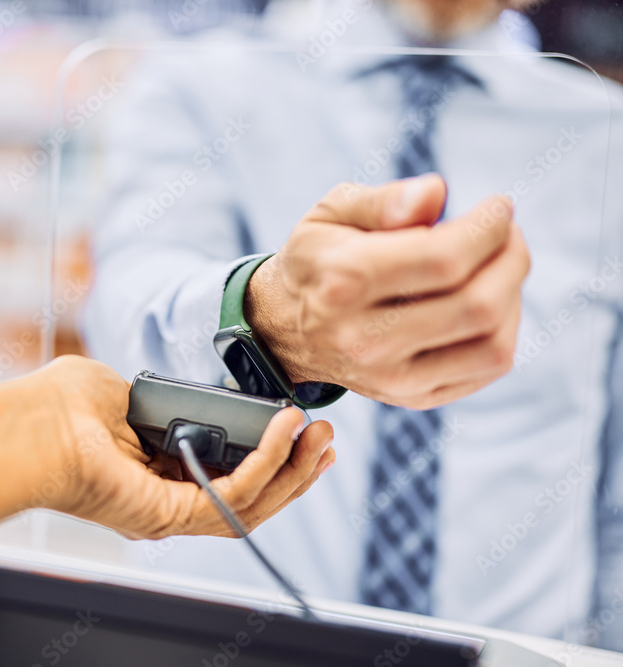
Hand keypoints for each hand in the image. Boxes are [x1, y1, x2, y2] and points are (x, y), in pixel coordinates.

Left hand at [29, 355, 334, 538]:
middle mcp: (167, 499)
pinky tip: (285, 430)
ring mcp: (169, 512)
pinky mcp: (170, 515)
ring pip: (253, 503)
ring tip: (321, 438)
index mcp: (158, 472)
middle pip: (251, 495)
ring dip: (294, 471)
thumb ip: (166, 402)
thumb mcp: (128, 395)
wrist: (31, 424)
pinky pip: (236, 492)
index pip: (229, 473)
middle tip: (325, 438)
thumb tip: (188, 400)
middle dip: (295, 469)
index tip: (296, 428)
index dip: (269, 457)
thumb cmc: (63, 406)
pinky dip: (269, 462)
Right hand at [245, 174, 530, 409]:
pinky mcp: (410, 397)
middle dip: (511, 259)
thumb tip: (435, 194)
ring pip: (492, 345)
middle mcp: (366, 338)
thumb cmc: (319, 260)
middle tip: (506, 235)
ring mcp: (390, 377)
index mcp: (344, 281)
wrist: (283, 329)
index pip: (444, 258)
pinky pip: (486, 369)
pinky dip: (504, 330)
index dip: (489, 228)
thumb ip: (382, 200)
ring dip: (513, 297)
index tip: (497, 207)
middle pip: (477, 304)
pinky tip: (489, 301)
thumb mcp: (331, 213)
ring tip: (500, 267)